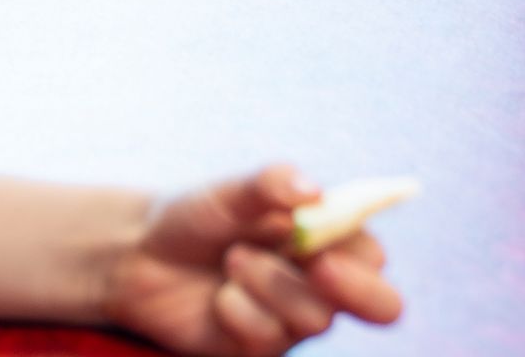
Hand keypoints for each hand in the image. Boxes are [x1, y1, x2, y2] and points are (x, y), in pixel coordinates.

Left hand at [104, 167, 401, 355]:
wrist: (140, 259)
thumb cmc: (195, 217)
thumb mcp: (227, 192)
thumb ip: (269, 184)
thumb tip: (313, 190)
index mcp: (329, 238)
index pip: (375, 256)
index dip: (365, 256)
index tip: (325, 243)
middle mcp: (323, 283)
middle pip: (384, 306)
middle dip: (358, 290)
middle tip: (318, 267)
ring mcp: (295, 320)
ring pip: (316, 318)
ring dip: (270, 283)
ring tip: (232, 260)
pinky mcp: (264, 350)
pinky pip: (270, 339)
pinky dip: (239, 310)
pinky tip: (219, 297)